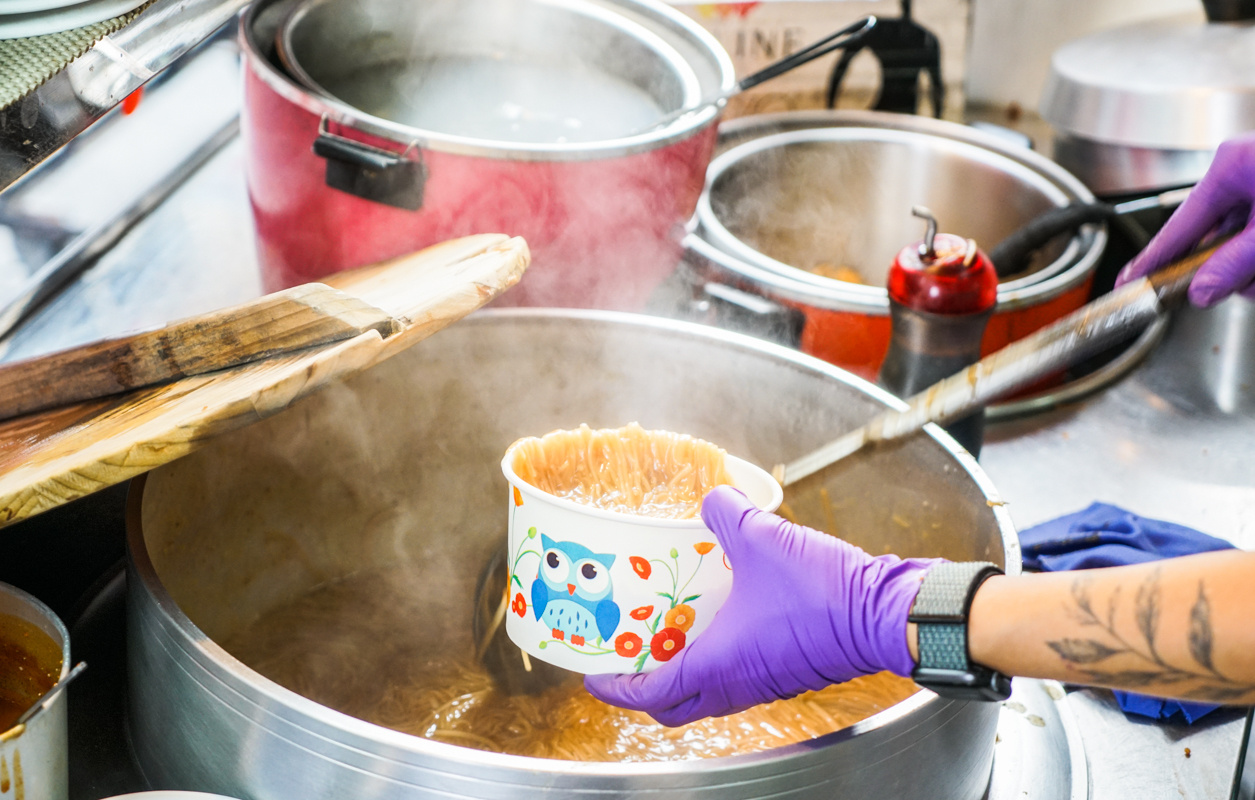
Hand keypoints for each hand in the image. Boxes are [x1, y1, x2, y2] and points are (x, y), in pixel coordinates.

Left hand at [583, 486, 937, 725]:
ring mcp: (765, 683)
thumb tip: (712, 497)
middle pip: (675, 705)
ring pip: (709, 692)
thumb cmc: (824, 593)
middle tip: (630, 654)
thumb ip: (727, 513)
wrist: (885, 614)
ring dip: (683, 671)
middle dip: (645, 687)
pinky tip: (722, 618)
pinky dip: (718, 659)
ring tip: (669, 632)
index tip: (594, 671)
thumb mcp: (763, 537)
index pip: (649, 694)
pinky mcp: (788, 673)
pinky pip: (739, 678)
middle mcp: (737, 684)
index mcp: (718, 666)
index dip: (615, 686)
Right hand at [1116, 133, 1254, 306]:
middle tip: (1241, 284)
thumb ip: (1235, 263)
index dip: (1152, 259)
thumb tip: (1202, 291)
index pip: (1178, 226)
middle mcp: (1242, 167)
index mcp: (1229, 167)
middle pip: (1213, 234)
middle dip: (1227, 266)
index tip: (1128, 282)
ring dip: (1250, 263)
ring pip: (1239, 235)